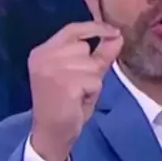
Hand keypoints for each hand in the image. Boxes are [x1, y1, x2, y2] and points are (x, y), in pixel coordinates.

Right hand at [29, 21, 122, 160]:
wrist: (52, 132)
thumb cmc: (66, 104)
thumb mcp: (82, 74)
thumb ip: (99, 54)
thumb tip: (118, 36)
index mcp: (43, 51)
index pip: (72, 29)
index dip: (95, 28)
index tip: (114, 32)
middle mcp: (44, 56)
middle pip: (84, 47)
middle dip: (90, 66)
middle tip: (79, 85)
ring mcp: (53, 69)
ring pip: (92, 65)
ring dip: (92, 81)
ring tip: (78, 94)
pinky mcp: (65, 83)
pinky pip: (94, 80)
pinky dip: (92, 92)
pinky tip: (79, 101)